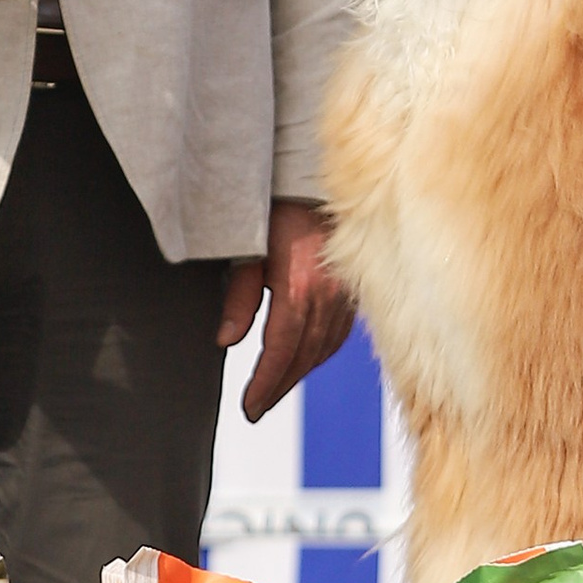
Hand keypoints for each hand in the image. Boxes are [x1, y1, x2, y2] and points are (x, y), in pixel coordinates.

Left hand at [220, 198, 353, 422]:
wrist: (315, 175)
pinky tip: (303, 359)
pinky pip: (339, 332)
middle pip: (304, 355)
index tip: (249, 406)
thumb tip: (226, 341)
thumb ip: (239, 296)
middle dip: (279, 385)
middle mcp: (330, 293)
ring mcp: (348, 291)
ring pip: (325, 347)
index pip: (281, 348)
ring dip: (299, 372)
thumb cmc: (277, 206)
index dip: (264, 382)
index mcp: (300, 284)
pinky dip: (320, 352)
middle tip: (256, 406)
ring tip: (275, 387)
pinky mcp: (356, 287)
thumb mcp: (248, 248)